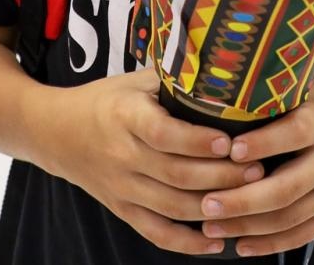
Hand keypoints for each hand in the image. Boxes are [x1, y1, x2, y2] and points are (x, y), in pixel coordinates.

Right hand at [34, 70, 263, 255]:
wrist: (55, 132)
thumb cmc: (107, 100)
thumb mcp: (135, 81)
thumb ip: (174, 80)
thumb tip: (227, 71)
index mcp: (125, 116)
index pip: (162, 133)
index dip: (196, 140)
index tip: (229, 141)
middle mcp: (121, 154)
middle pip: (175, 174)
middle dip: (221, 175)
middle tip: (258, 170)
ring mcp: (121, 187)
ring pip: (172, 206)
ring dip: (213, 207)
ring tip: (249, 198)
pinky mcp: (122, 209)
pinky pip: (156, 233)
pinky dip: (187, 243)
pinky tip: (217, 242)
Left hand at [196, 81, 313, 256]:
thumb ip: (277, 93)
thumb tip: (223, 88)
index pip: (294, 133)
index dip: (264, 143)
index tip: (231, 150)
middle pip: (288, 187)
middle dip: (244, 200)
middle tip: (206, 203)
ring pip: (290, 217)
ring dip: (248, 226)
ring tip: (211, 224)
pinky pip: (302, 234)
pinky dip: (271, 244)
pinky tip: (241, 245)